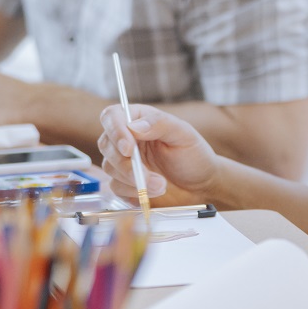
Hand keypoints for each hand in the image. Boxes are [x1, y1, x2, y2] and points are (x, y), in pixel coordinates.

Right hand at [98, 104, 219, 203]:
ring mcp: (124, 162)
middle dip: (125, 163)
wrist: (201, 186)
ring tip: (161, 185)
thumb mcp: (183, 134)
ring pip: (110, 168)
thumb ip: (160, 124)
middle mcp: (127, 139)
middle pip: (106, 144)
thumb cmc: (194, 155)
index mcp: (139, 119)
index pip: (112, 116)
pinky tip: (154, 191)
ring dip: (133, 180)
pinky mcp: (124, 183)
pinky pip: (116, 187)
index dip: (115, 131)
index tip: (128, 149)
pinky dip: (133, 192)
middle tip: (147, 175)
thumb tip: (133, 126)